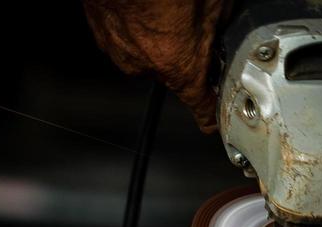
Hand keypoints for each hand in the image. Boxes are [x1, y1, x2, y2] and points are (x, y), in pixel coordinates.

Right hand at [83, 0, 226, 131]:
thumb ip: (220, 20)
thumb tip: (223, 24)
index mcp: (176, 61)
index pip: (199, 106)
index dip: (210, 113)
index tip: (212, 119)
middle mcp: (143, 61)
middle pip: (173, 70)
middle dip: (183, 49)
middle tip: (189, 19)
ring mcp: (116, 44)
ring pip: (145, 49)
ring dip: (156, 31)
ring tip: (163, 4)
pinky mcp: (98, 25)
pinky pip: (123, 32)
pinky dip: (134, 20)